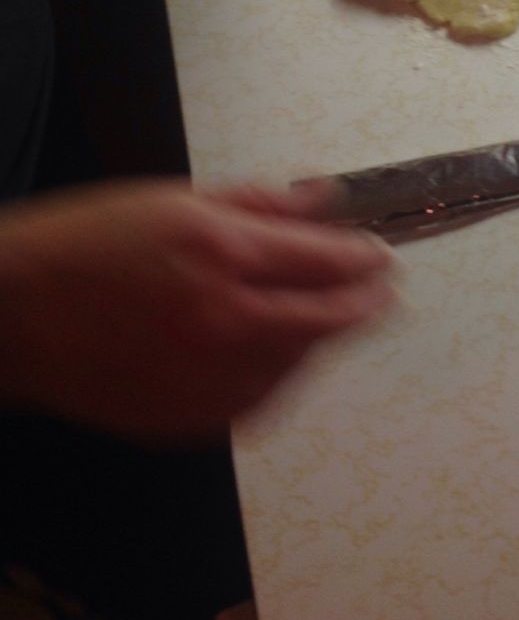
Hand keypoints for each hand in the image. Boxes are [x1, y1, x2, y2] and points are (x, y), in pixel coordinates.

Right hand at [0, 179, 395, 441]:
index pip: (326, 260)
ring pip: (300, 363)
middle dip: (365, 303)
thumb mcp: (177, 200)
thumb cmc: (85, 247)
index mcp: (220, 253)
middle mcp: (221, 320)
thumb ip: (262, 204)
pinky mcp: (188, 419)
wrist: (13, 315)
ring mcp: (205, 378)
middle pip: (327, 319)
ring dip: (321, 337)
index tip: (380, 256)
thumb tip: (325, 201)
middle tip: (381, 290)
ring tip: (323, 315)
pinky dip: (279, 372)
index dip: (365, 258)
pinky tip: (272, 348)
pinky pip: (260, 397)